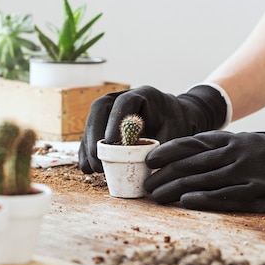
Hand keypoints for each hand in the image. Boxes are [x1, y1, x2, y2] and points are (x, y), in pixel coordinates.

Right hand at [78, 84, 226, 172]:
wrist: (176, 119)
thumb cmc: (177, 125)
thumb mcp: (176, 133)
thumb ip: (163, 146)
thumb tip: (149, 168)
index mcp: (143, 94)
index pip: (124, 102)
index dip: (115, 120)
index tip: (112, 142)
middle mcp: (122, 97)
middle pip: (100, 108)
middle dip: (95, 134)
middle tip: (97, 159)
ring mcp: (111, 109)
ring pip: (92, 121)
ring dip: (88, 145)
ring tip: (93, 169)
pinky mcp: (105, 122)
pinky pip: (91, 134)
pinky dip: (87, 151)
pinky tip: (88, 168)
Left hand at [144, 131, 264, 212]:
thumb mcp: (250, 140)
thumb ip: (224, 144)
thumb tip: (190, 149)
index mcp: (232, 139)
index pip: (191, 143)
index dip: (167, 151)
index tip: (149, 161)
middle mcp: (235, 153)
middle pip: (190, 164)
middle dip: (164, 174)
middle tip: (147, 185)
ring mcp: (244, 173)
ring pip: (200, 180)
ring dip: (174, 189)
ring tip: (157, 197)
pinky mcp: (254, 193)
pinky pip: (222, 197)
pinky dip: (201, 198)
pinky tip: (185, 201)